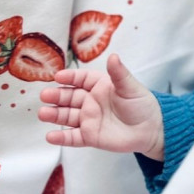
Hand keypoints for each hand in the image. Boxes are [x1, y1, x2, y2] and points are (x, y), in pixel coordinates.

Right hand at [38, 53, 164, 160]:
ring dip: (55, 114)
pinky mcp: (90, 136)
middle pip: (70, 97)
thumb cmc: (141, 103)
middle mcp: (92, 102)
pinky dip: (61, 137)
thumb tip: (113, 56)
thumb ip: (119, 73)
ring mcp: (89, 119)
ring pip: (67, 116)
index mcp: (101, 86)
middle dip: (57, 96)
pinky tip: (50, 136)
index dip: (70, 77)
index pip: (82, 79)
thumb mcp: (130, 86)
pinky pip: (72, 137)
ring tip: (43, 113)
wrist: (150, 128)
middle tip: (44, 95)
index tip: (58, 76)